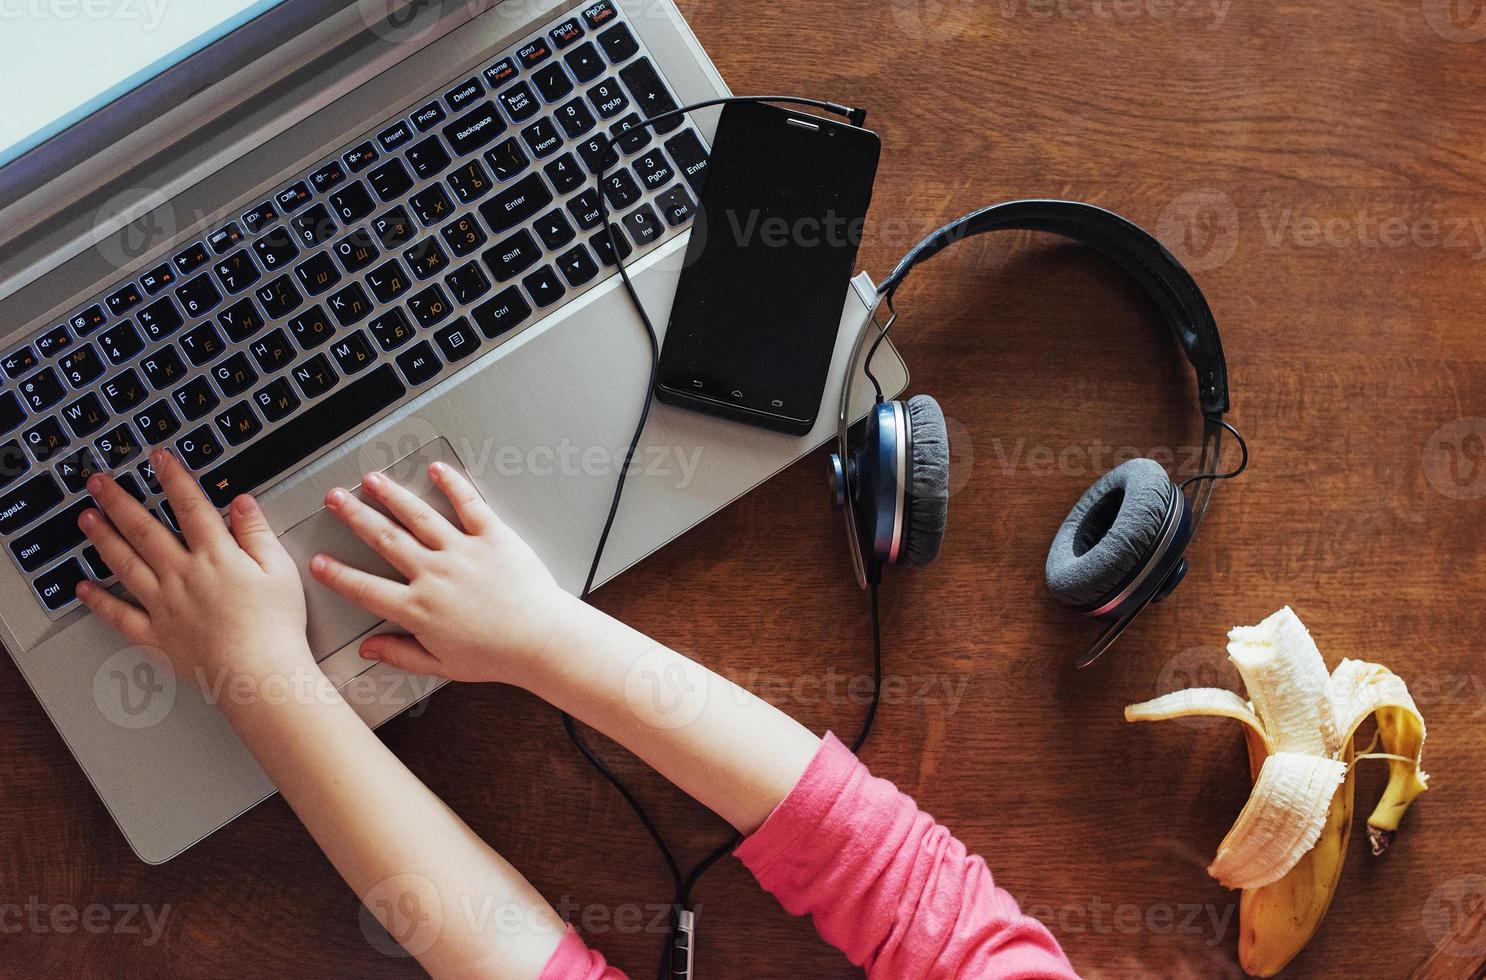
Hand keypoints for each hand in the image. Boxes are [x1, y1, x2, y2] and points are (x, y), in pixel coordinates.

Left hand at [76, 449, 312, 686]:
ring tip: (87, 519)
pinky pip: (119, 615)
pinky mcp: (156, 635)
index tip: (158, 458)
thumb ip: (257, 533)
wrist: (258, 673)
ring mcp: (164, 605)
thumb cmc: (275, 626)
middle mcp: (183, 575)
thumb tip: (241, 503)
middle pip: (144, 530)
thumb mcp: (279, 570)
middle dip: (119, 501)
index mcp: (216, 557)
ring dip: (103, 539)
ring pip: (125, 565)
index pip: (190, 506)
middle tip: (99, 483)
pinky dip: (99, 601)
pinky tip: (84, 588)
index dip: (173, 478)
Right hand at [307, 462, 582, 686]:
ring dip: (392, 495)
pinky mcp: (492, 537)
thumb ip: (401, 654)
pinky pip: (468, 504)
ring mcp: (462, 552)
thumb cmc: (498, 655)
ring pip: (418, 516)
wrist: (541, 641)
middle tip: (336, 499)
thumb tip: (370, 650)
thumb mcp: (441, 665)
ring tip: (372, 480)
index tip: (318, 562)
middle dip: (355, 516)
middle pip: (384, 538)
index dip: (337, 574)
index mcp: (418, 608)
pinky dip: (452, 485)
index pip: (365, 588)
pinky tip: (436, 470)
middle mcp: (434, 575)